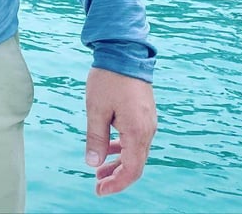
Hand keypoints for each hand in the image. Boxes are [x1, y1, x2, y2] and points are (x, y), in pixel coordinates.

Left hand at [84, 67, 155, 195]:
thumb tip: (93, 164)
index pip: (132, 170)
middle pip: (136, 164)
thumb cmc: (109, 78)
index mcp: (137, 131)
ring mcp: (148, 121)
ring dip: (119, 162)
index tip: (99, 190)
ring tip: (100, 168)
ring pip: (136, 152)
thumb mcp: (96, 109)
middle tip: (97, 183)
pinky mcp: (145, 114)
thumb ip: (96, 138)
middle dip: (117, 176)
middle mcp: (147, 130)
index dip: (116, 184)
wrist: (125, 51)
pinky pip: (136, 138)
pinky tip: (109, 147)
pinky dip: (123, 147)